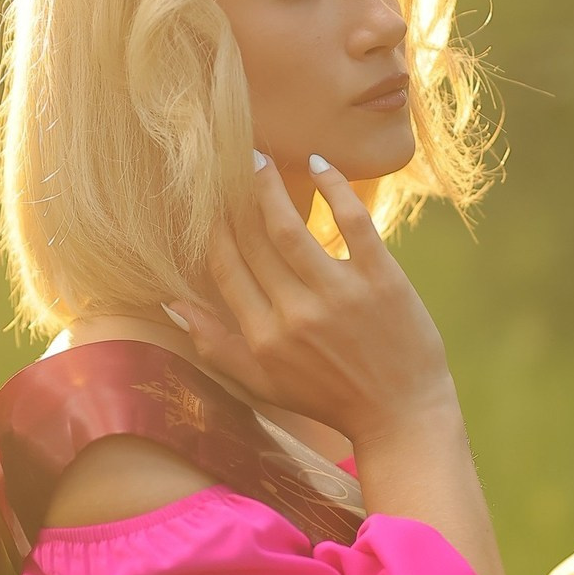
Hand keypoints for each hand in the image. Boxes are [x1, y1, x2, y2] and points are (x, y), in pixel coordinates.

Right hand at [167, 154, 455, 442]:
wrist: (401, 415)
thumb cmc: (330, 399)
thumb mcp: (264, 384)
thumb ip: (216, 346)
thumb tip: (172, 305)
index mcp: (263, 338)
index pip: (226, 269)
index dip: (215, 230)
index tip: (210, 202)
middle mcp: (295, 314)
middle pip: (253, 242)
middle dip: (237, 199)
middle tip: (231, 165)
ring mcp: (339, 294)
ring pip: (290, 227)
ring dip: (270, 187)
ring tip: (260, 159)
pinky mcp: (381, 280)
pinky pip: (353, 222)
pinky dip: (334, 188)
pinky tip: (319, 164)